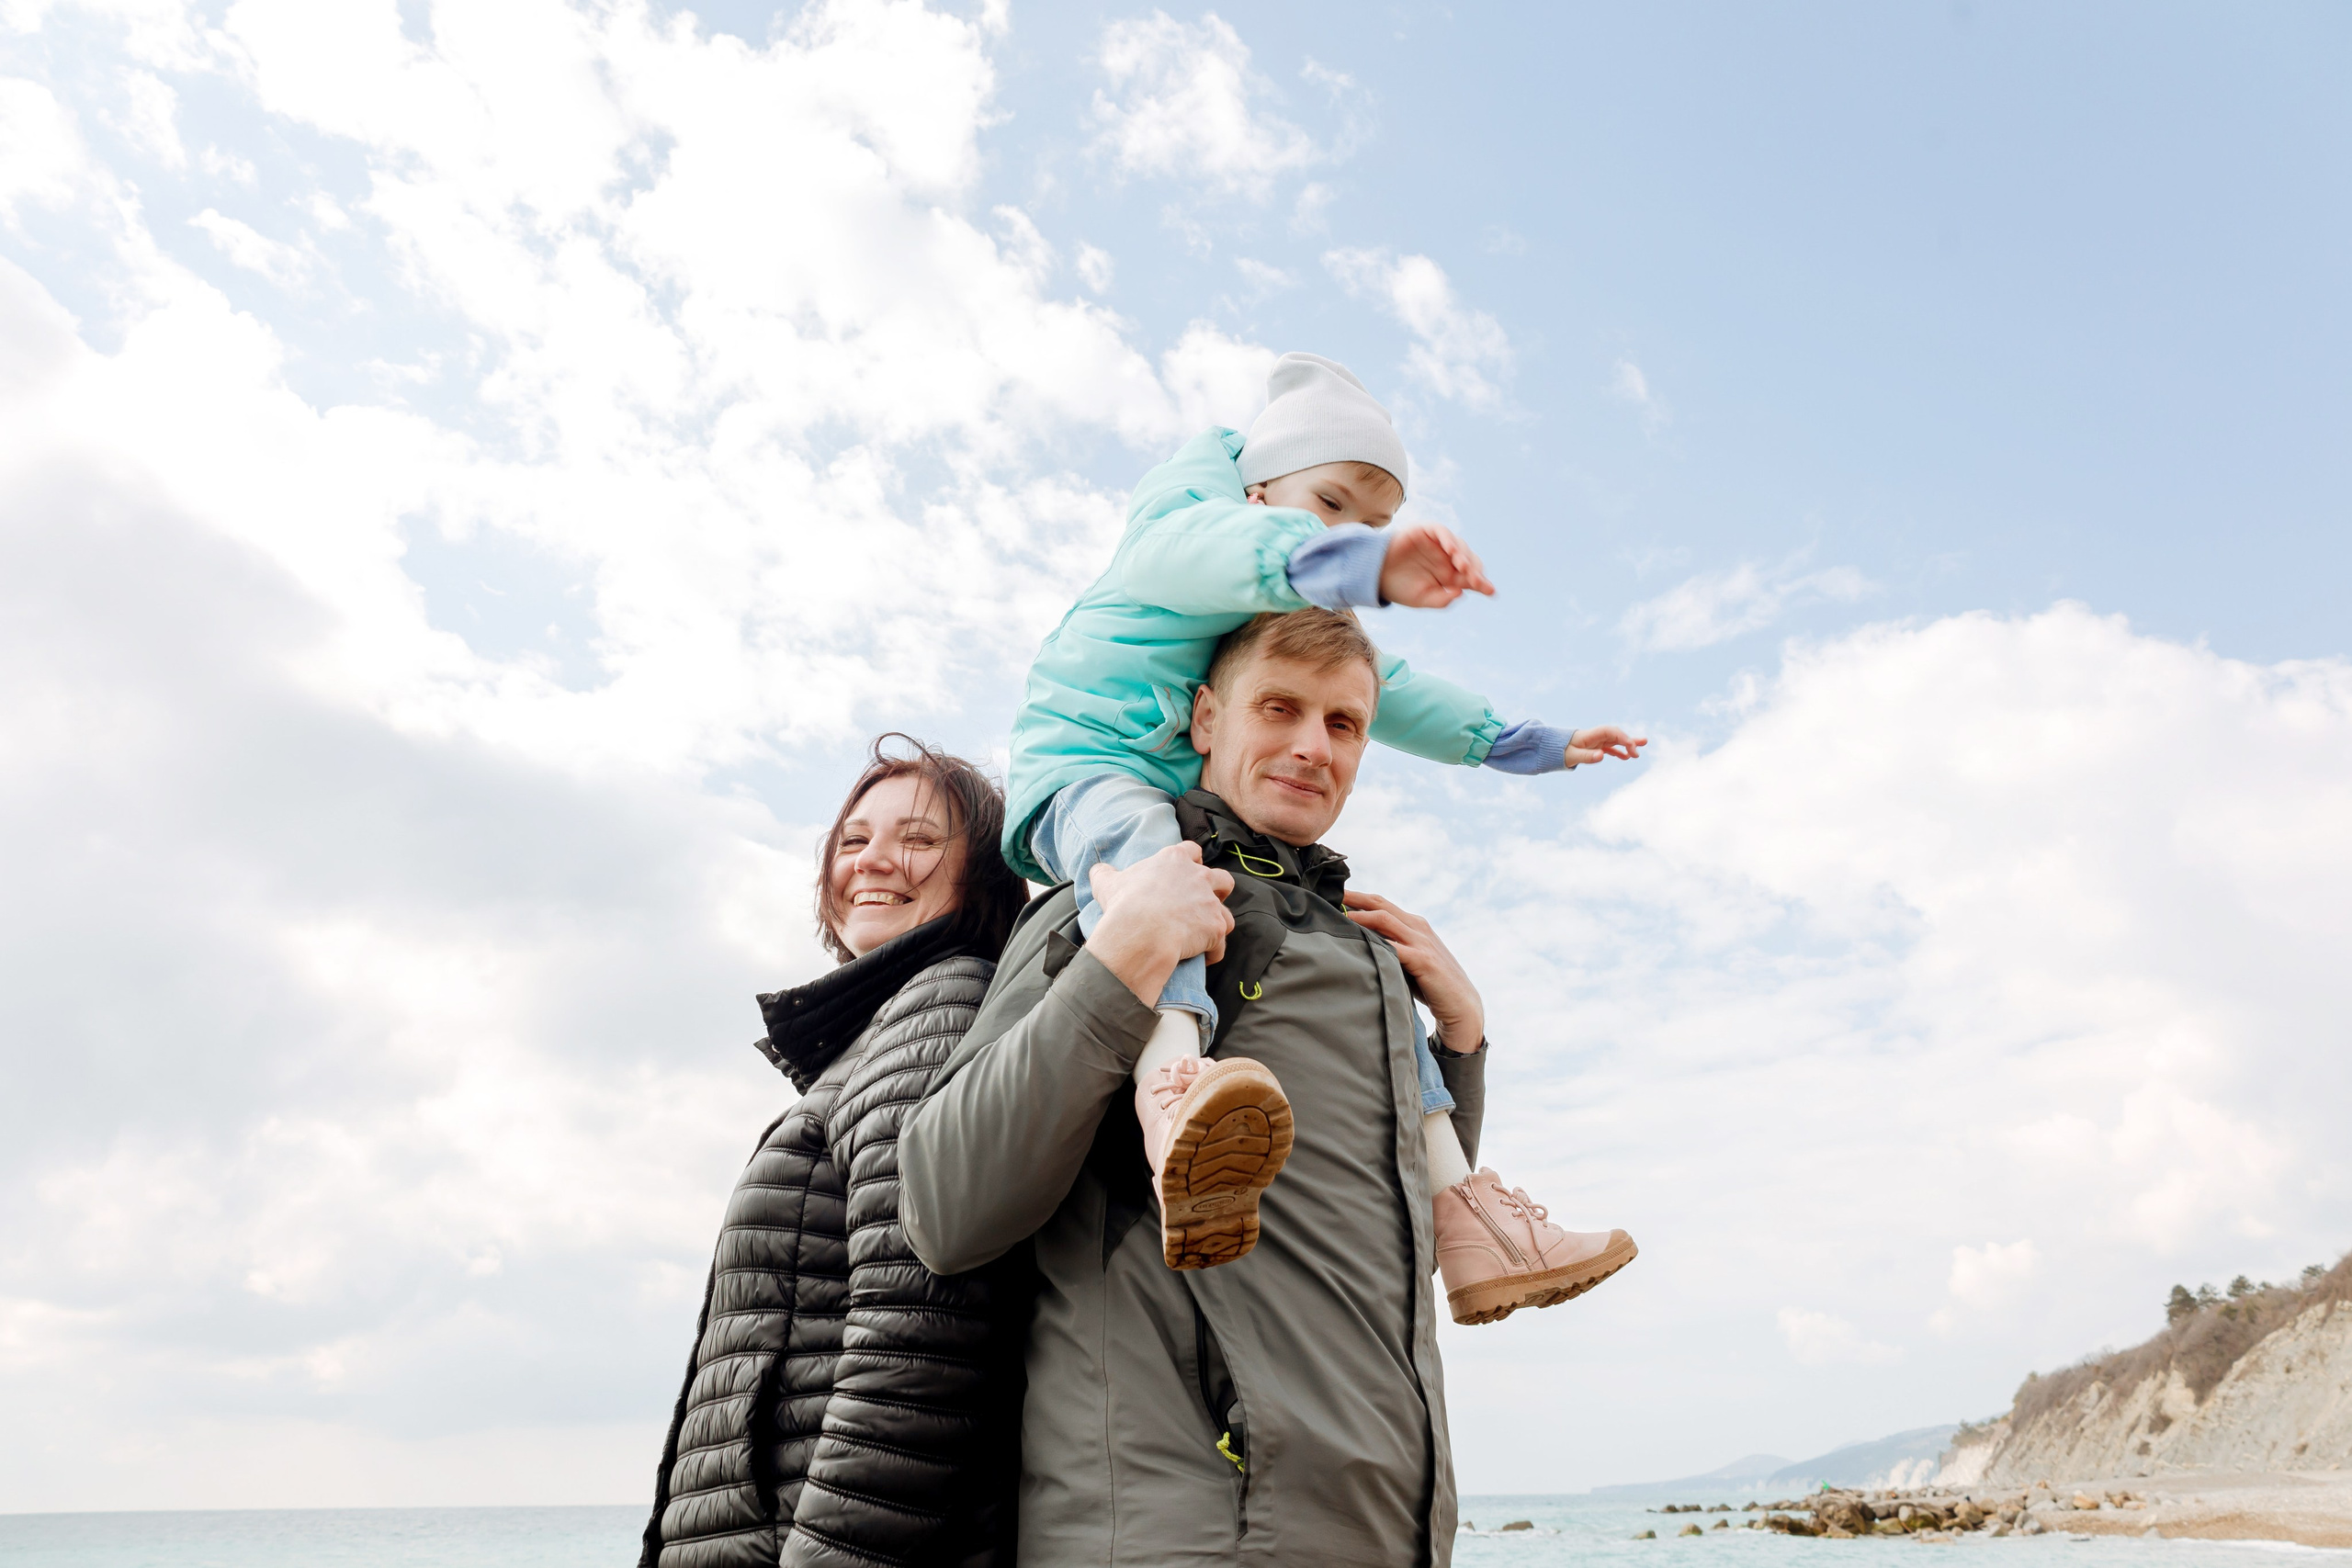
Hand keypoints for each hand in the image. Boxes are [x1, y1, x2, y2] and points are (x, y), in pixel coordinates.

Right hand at [1086, 843, 1234, 1006]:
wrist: (1140, 931)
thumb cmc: (1124, 904)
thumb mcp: (1107, 883)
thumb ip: (1104, 873)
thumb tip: (1099, 870)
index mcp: (1174, 860)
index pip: (1192, 850)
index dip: (1193, 861)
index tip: (1188, 870)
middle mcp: (1199, 877)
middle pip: (1222, 879)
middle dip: (1219, 890)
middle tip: (1206, 902)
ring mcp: (1210, 903)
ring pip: (1227, 913)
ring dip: (1219, 923)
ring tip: (1205, 935)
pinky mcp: (1215, 928)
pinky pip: (1221, 943)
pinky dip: (1214, 951)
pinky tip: (1203, 958)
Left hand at [1341, 890, 1483, 1049]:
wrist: (1462, 1005)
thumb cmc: (1430, 985)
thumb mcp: (1409, 960)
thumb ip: (1390, 948)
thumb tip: (1355, 945)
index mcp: (1415, 924)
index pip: (1382, 904)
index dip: (1358, 897)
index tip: (1334, 895)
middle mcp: (1418, 927)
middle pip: (1380, 905)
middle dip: (1353, 899)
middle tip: (1328, 897)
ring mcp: (1422, 942)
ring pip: (1385, 920)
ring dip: (1359, 918)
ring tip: (1337, 919)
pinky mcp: (1424, 960)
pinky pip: (1395, 948)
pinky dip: (1375, 944)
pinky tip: (1358, 945)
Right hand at [1378, 522, 1495, 608]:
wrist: (1374, 575)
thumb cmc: (1398, 588)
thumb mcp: (1421, 600)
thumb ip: (1441, 599)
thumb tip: (1462, 593)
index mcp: (1448, 577)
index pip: (1470, 578)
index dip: (1482, 583)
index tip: (1491, 591)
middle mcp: (1446, 559)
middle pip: (1469, 562)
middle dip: (1474, 571)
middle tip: (1476, 581)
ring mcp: (1437, 545)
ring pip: (1459, 546)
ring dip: (1464, 556)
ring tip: (1462, 567)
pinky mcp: (1426, 532)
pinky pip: (1442, 532)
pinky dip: (1449, 539)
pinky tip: (1451, 551)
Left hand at [1567, 725, 1646, 765]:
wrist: (1549, 749)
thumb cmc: (1559, 751)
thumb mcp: (1572, 756)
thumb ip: (1587, 756)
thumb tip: (1602, 756)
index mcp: (1590, 735)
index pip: (1610, 732)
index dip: (1622, 737)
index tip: (1631, 747)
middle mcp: (1595, 736)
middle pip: (1615, 735)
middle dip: (1629, 739)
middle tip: (1641, 746)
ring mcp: (1595, 741)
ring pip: (1615, 741)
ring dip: (1627, 744)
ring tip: (1639, 751)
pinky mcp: (1594, 747)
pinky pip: (1609, 748)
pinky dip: (1618, 751)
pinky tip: (1626, 758)